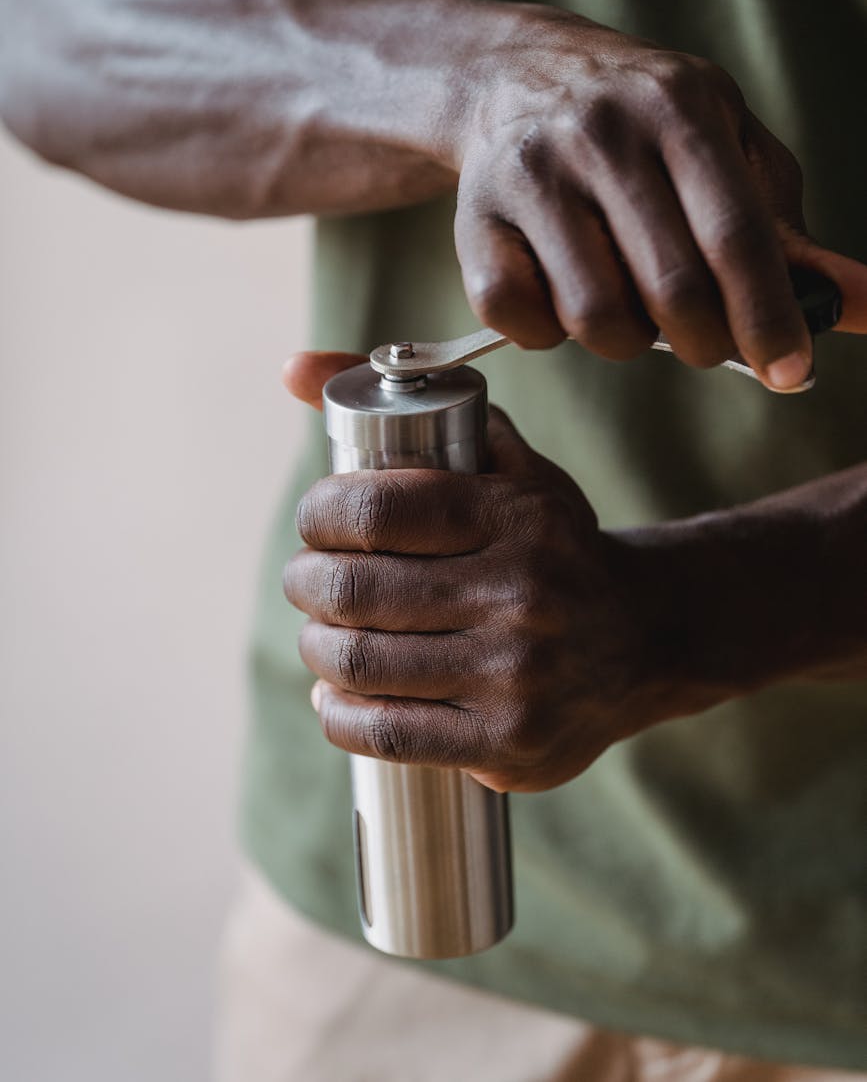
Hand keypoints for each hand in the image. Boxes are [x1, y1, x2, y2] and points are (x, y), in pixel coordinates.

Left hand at [282, 354, 690, 792]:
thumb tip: (292, 369)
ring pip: (360, 662)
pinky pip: (385, 733)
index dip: (320, 514)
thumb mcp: (504, 459)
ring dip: (317, 646)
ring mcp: (517, 676)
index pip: (376, 508)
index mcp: (518, 516)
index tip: (318, 521)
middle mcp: (522, 595)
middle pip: (354, 589)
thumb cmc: (553, 542)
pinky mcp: (509, 744)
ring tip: (322, 633)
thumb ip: (409, 403)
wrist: (647, 637)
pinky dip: (337, 712)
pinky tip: (336, 693)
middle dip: (307, 581)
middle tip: (308, 579)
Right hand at [453, 7, 866, 389]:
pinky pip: (516, 318)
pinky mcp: (473, 218)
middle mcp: (602, 134)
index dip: (770, 316)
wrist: (515, 73)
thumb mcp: (728, 147)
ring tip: (627, 306)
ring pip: (594, 316)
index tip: (792, 371)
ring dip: (624, 340)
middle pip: (671, 289)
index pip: (738, 235)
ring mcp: (531, 174)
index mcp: (681, 108)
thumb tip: (859, 307)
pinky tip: (560, 298)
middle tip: (703, 342)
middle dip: (703, 342)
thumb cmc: (645, 125)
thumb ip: (788, 230)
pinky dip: (546, 334)